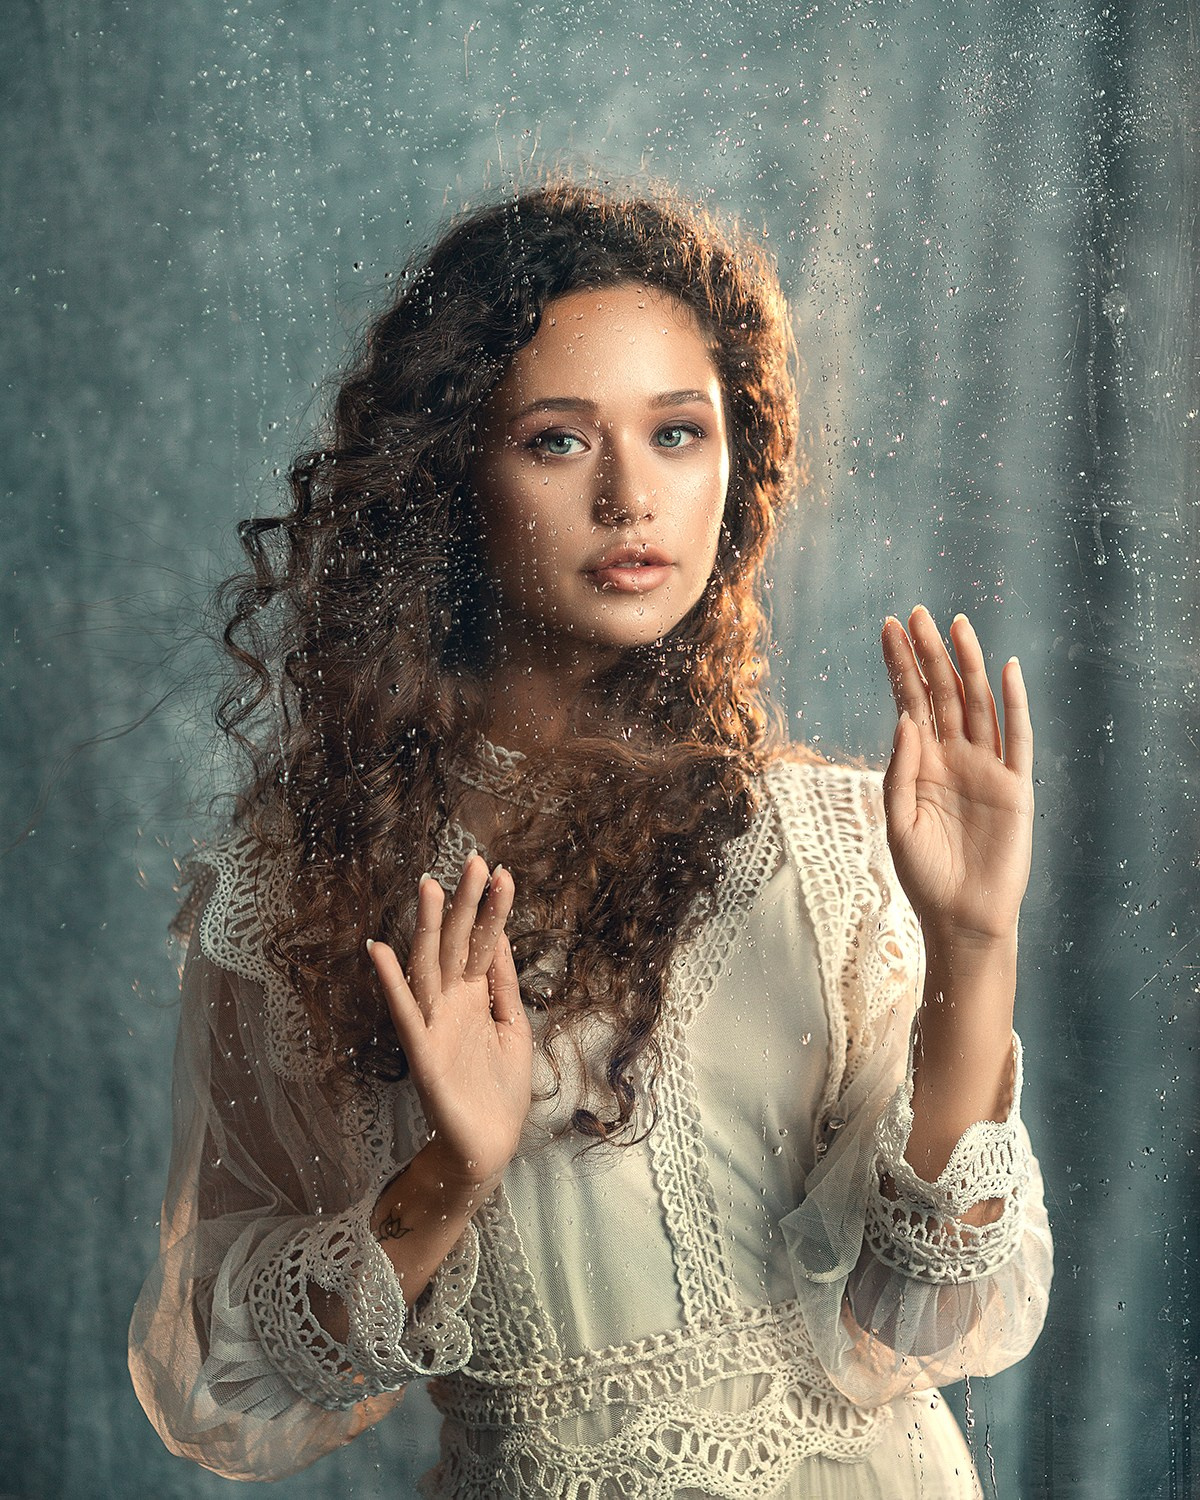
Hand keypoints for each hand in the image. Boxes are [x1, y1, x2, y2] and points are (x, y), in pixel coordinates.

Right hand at [367, 854, 532, 1192]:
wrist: (488, 1145)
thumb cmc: (499, 1089)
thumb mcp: (514, 1026)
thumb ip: (505, 985)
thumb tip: (503, 937)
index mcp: (476, 996)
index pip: (485, 943)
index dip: (493, 910)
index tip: (503, 872)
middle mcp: (451, 1002)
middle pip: (458, 944)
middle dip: (466, 904)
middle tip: (473, 861)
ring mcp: (434, 1023)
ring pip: (430, 966)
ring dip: (428, 927)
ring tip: (429, 887)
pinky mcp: (422, 1052)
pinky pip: (405, 1011)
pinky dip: (392, 981)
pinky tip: (381, 950)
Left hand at [881, 607, 1033, 947]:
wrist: (961, 918)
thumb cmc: (924, 876)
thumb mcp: (899, 821)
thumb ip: (901, 771)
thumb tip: (904, 719)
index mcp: (922, 764)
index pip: (910, 703)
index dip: (899, 666)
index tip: (887, 628)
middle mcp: (955, 758)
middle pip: (942, 694)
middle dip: (929, 654)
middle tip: (916, 613)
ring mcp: (986, 769)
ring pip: (978, 705)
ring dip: (967, 665)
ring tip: (955, 625)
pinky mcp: (1015, 787)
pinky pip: (1016, 738)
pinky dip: (1014, 703)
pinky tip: (1006, 670)